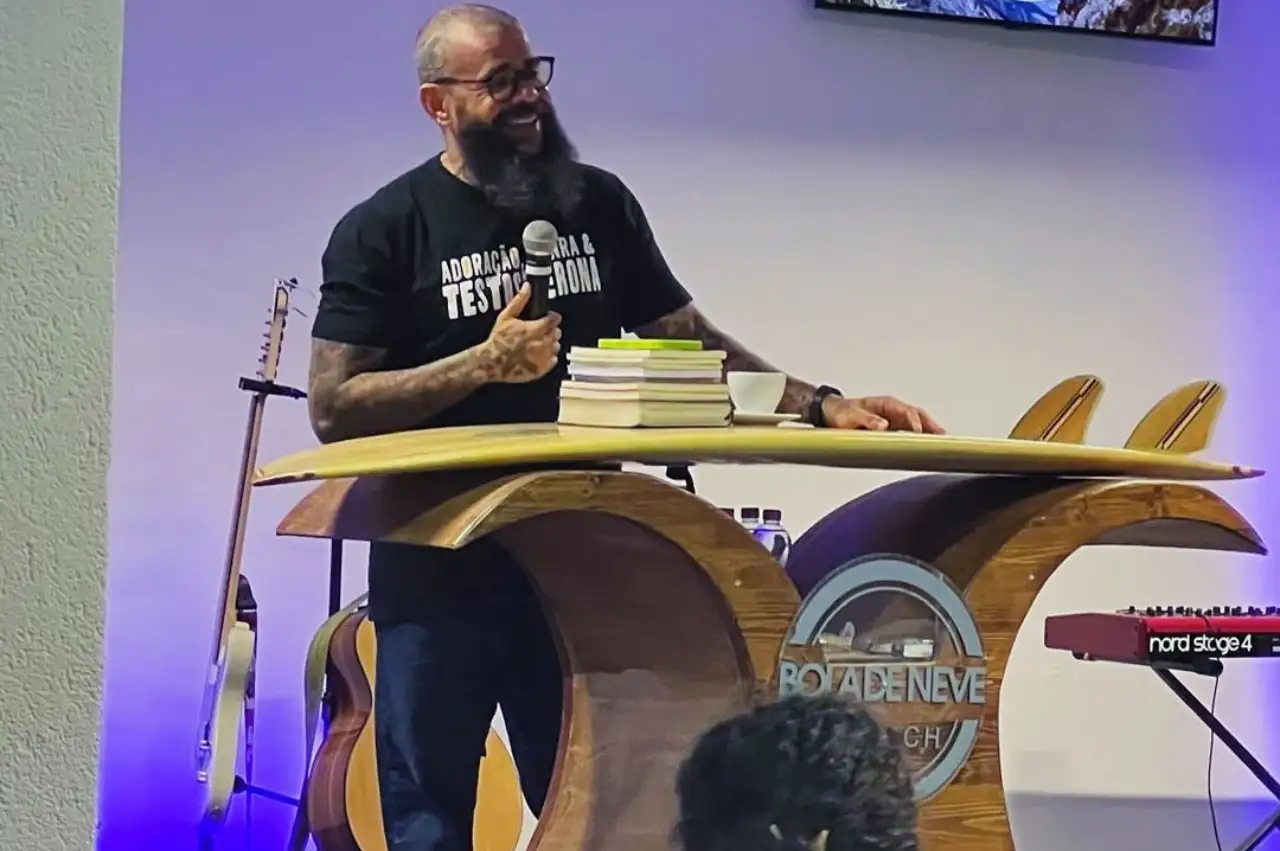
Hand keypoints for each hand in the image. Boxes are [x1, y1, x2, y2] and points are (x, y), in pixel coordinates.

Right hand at [484, 283, 561, 383]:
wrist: (492, 363)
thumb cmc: (498, 340)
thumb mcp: (506, 316)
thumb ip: (519, 300)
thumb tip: (527, 286)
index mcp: (537, 329)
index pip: (555, 319)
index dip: (552, 317)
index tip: (547, 317)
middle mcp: (543, 343)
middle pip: (557, 332)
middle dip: (551, 330)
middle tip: (539, 330)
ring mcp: (544, 357)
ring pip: (556, 346)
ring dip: (550, 343)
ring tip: (537, 343)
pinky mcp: (542, 369)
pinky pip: (553, 360)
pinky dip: (548, 357)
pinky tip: (537, 354)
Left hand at [821, 394, 944, 433]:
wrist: (832, 413)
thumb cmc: (842, 413)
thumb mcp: (852, 416)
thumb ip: (867, 420)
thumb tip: (884, 426)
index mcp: (887, 404)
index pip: (907, 412)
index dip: (915, 423)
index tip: (919, 434)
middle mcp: (894, 410)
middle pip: (918, 415)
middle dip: (931, 425)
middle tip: (942, 437)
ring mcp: (894, 419)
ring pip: (917, 423)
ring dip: (929, 431)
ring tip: (941, 442)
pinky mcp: (892, 428)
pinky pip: (909, 432)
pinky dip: (919, 437)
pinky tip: (926, 446)